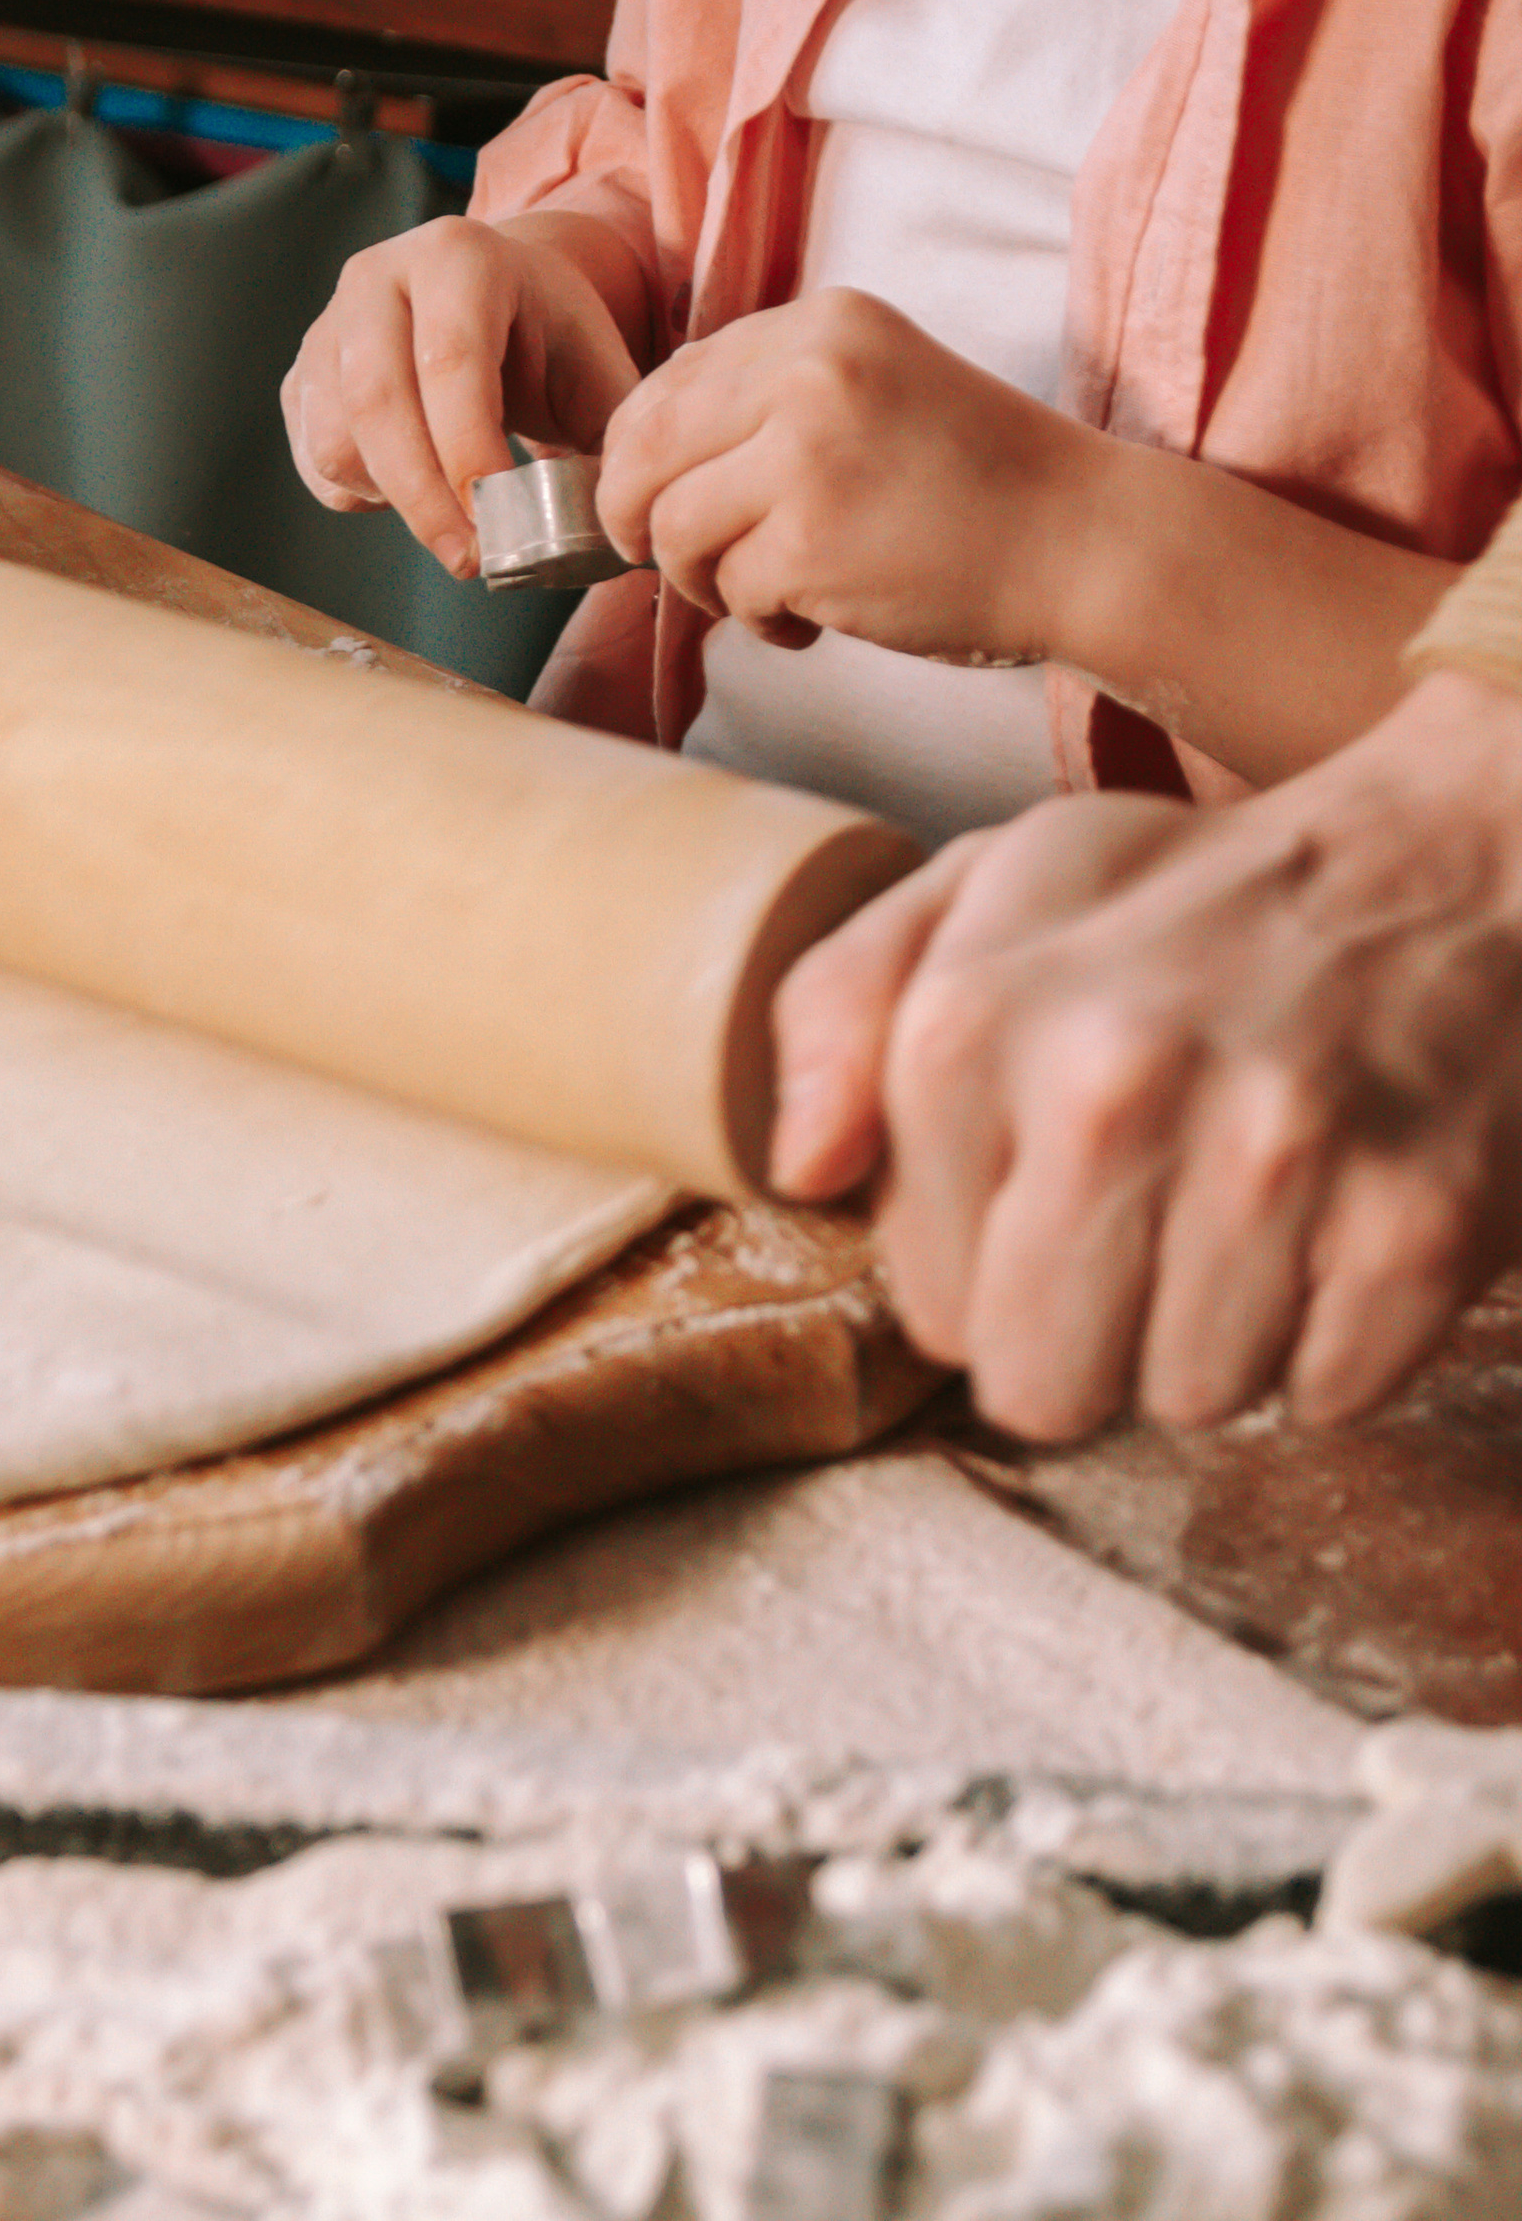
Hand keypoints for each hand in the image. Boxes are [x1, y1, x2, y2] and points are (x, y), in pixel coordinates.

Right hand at [281, 212, 648, 574]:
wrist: (488, 299)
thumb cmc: (543, 336)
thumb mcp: (594, 366)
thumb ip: (610, 433)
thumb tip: (611, 524)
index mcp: (458, 256)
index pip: (450, 360)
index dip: (469, 452)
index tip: (498, 523)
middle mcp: (377, 277)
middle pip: (377, 402)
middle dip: (424, 498)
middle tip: (470, 558)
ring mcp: (327, 326)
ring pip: (336, 439)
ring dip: (392, 498)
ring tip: (448, 511)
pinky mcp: (300, 375)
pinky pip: (314, 458)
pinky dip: (361, 495)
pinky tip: (410, 488)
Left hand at [595, 286, 1091, 659]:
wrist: (1084, 542)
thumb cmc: (977, 484)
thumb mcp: (875, 388)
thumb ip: (772, 399)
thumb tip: (643, 454)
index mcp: (820, 324)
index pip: (668, 383)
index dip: (635, 454)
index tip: (648, 499)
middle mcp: (806, 372)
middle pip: (642, 450)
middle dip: (632, 516)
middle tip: (660, 559)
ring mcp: (805, 456)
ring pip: (671, 527)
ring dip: (700, 580)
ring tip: (766, 593)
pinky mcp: (808, 542)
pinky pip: (728, 592)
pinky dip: (760, 621)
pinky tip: (813, 621)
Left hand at [768, 668, 1521, 1438]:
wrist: (1463, 858)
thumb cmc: (1192, 898)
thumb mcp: (981, 894)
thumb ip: (840, 1008)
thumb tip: (801, 1169)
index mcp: (968, 1019)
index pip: (930, 1304)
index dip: (994, 1267)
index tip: (1053, 1182)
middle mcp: (1106, 1086)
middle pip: (1041, 1385)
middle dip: (1088, 1331)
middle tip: (1151, 1221)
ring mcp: (1271, 1157)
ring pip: (1188, 1400)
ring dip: (1218, 1329)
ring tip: (1249, 1200)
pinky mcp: (1416, 1225)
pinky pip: (1328, 1395)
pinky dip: (1338, 1334)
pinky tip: (1337, 1216)